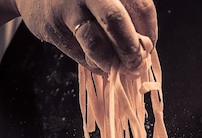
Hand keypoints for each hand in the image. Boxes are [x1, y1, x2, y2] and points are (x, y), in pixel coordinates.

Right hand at [13, 0, 156, 71]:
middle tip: (136, 63)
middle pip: (115, 21)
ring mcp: (66, 8)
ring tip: (117, 66)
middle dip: (130, 49)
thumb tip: (144, 47)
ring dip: (111, 62)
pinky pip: (80, 56)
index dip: (149, 30)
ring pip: (95, 44)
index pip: (139, 4)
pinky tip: (98, 61)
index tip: (149, 45)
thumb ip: (126, 13)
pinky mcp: (52, 28)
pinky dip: (95, 64)